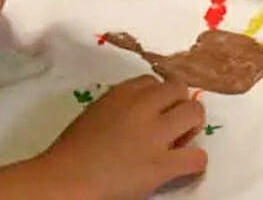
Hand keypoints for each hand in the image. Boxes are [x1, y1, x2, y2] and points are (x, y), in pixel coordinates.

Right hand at [39, 76, 206, 199]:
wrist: (65, 181)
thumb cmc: (72, 152)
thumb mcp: (96, 112)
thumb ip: (122, 105)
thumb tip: (145, 110)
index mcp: (121, 93)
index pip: (154, 81)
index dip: (159, 96)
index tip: (157, 109)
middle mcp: (141, 107)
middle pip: (180, 89)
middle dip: (181, 104)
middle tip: (175, 124)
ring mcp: (153, 135)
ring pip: (195, 113)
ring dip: (192, 126)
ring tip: (181, 141)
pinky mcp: (161, 165)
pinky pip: (197, 156)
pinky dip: (195, 161)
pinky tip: (183, 166)